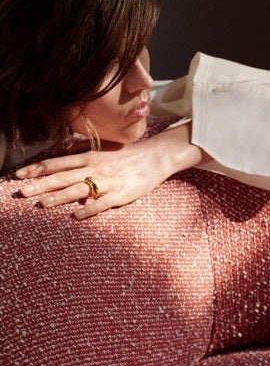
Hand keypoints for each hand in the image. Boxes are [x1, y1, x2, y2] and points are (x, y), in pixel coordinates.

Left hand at [16, 123, 209, 219]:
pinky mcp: (121, 194)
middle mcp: (94, 167)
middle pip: (62, 176)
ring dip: (59, 197)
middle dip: (40, 185)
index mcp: (88, 156)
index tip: (19, 175)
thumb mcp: (103, 150)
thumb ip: (83, 155)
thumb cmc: (128, 155)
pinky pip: (102, 203)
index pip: (57, 162)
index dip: (37, 169)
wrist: (155, 156)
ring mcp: (107, 181)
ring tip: (41, 205)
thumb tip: (62, 161)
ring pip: (78, 190)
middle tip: (21, 192)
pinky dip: (89, 209)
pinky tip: (76, 216)